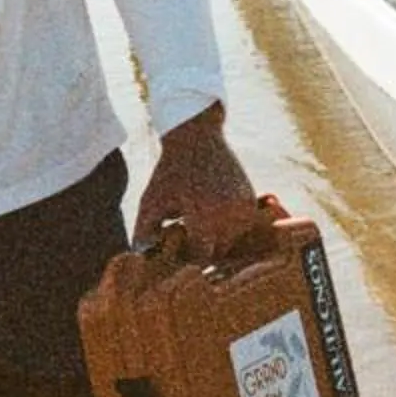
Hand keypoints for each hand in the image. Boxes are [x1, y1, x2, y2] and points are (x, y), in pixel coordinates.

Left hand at [134, 103, 260, 262]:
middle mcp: (230, 216)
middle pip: (218, 252)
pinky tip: (210, 209)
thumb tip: (145, 259)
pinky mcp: (251, 201)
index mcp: (205, 219)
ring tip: (198, 218)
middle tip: (186, 230)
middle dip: (202, 247)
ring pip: (232, 241)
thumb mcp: (151, 201)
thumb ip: (144, 233)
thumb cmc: (170, 171)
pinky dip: (228, 225)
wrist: (197, 137)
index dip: (187, 256)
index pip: (201, 258)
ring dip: (217, 238)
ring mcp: (244, 208)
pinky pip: (241, 227)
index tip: (177, 247)